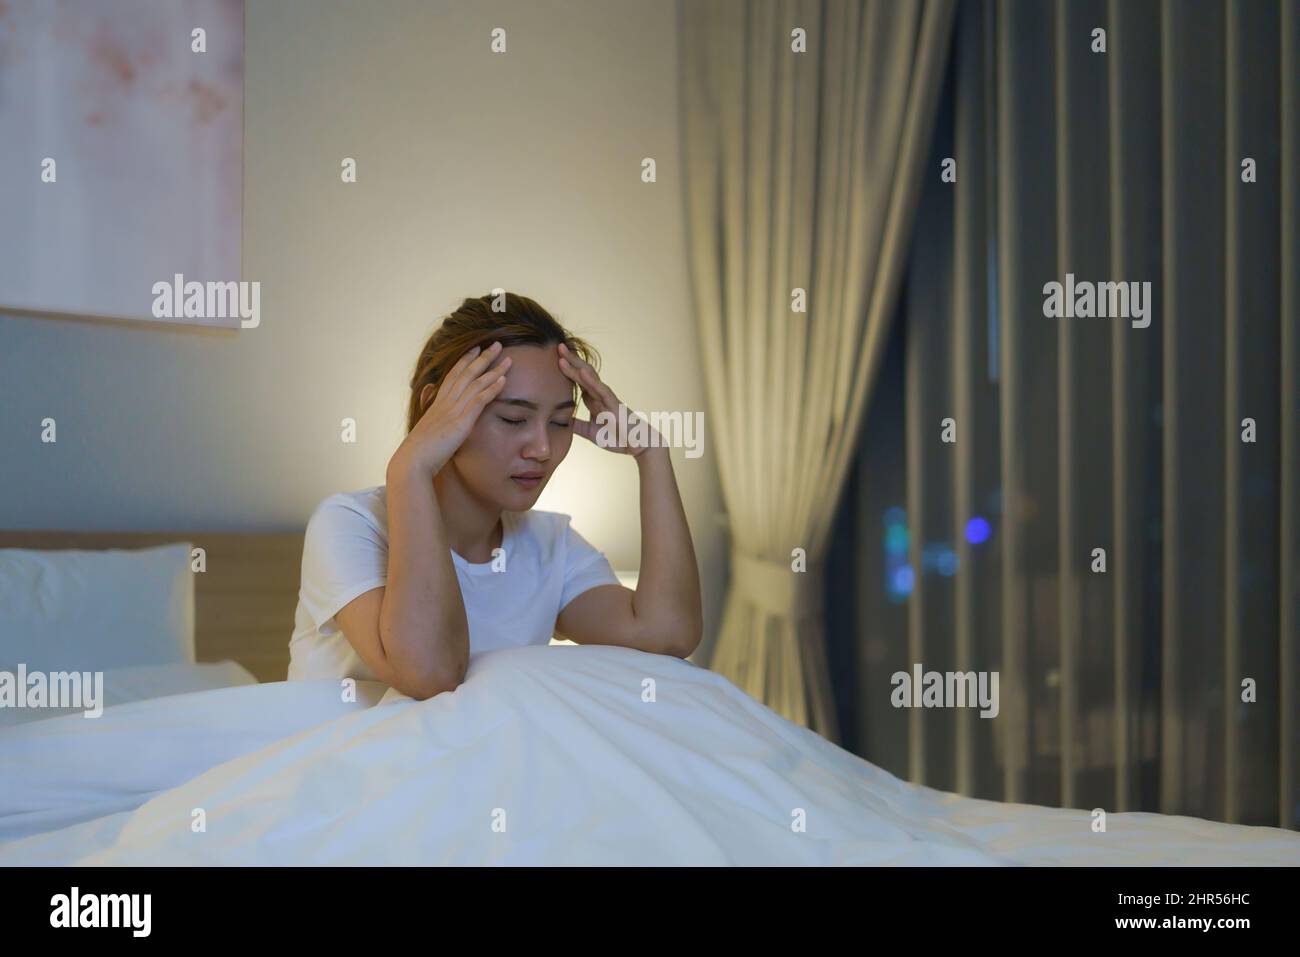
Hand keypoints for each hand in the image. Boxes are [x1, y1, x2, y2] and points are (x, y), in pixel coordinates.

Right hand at [391, 342, 510, 476]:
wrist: (413, 461)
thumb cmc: (419, 452)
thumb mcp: (427, 430)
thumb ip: (434, 418)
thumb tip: (431, 408)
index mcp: (437, 403)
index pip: (453, 375)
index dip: (465, 361)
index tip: (476, 349)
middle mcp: (445, 402)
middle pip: (466, 373)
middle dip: (483, 357)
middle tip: (497, 344)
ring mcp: (453, 410)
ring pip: (475, 383)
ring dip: (493, 369)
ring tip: (508, 359)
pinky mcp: (461, 421)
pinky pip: (479, 400)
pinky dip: (492, 388)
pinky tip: (504, 380)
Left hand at [557, 342, 660, 457]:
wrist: (638, 445)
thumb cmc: (618, 438)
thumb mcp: (590, 432)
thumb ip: (577, 425)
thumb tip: (561, 422)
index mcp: (593, 400)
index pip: (577, 381)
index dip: (566, 370)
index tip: (553, 358)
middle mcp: (599, 395)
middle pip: (582, 374)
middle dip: (569, 360)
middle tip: (557, 346)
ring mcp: (607, 398)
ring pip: (589, 377)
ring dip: (576, 365)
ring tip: (563, 352)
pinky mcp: (614, 404)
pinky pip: (601, 390)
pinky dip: (591, 380)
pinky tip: (581, 371)